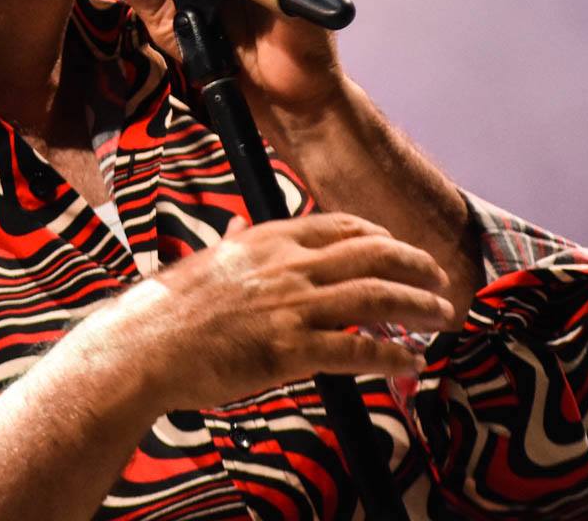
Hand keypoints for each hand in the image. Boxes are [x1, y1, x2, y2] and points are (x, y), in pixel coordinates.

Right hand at [87, 211, 452, 412]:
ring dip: (417, 305)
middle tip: (437, 278)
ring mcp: (293, 307)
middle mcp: (288, 266)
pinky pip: (358, 351)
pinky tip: (411, 361)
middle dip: (414, 264)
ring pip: (376, 298)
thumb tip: (240, 226)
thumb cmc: (170, 309)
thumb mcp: (208, 261)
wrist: (147, 346)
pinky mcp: (293, 351)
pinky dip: (393, 355)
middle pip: (372, 254)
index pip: (341, 227)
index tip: (397, 247)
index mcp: (269, 240)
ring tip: (440, 316)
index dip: (379, 235)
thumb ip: (235, 242)